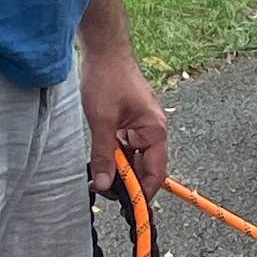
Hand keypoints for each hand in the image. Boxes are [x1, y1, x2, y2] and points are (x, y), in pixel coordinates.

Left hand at [81, 40, 168, 197]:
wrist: (104, 48)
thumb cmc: (107, 78)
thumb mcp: (101, 120)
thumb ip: (104, 155)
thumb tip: (104, 185)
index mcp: (155, 130)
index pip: (155, 172)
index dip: (144, 193)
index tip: (130, 209)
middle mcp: (153, 129)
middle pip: (146, 166)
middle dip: (128, 182)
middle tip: (105, 193)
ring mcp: (142, 124)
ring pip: (134, 157)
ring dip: (120, 168)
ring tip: (100, 179)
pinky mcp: (130, 119)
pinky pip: (126, 145)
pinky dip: (116, 155)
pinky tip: (101, 161)